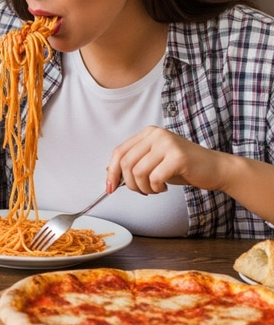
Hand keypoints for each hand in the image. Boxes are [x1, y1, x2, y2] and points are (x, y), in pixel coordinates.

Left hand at [108, 125, 224, 194]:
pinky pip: (155, 178)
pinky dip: (156, 188)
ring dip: (144, 187)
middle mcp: (156, 135)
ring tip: (155, 189)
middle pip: (126, 163)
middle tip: (142, 191)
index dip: (112, 172)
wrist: (215, 168)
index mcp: (147, 133)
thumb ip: (134, 163)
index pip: (119, 152)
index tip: (110, 187)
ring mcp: (167, 144)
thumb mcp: (154, 162)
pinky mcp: (179, 157)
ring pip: (139, 172)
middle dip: (129, 184)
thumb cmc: (183, 167)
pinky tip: (164, 187)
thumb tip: (110, 172)